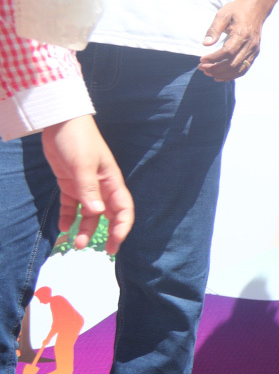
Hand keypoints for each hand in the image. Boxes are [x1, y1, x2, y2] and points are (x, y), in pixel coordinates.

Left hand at [39, 115, 133, 253]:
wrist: (59, 122)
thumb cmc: (78, 140)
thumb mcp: (83, 164)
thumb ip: (88, 189)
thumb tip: (96, 212)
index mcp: (111, 181)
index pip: (123, 209)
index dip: (122, 227)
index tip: (115, 243)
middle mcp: (101, 187)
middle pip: (108, 215)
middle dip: (106, 234)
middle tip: (100, 252)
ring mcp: (85, 186)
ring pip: (88, 213)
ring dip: (84, 229)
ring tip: (76, 244)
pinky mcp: (69, 183)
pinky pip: (70, 205)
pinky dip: (67, 217)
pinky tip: (63, 228)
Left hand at [199, 0, 269, 79]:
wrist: (256, 8)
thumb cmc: (238, 10)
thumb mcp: (223, 15)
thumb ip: (214, 30)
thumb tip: (205, 44)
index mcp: (242, 34)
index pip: (227, 52)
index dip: (213, 58)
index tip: (201, 60)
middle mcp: (250, 45)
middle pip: (233, 64)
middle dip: (216, 68)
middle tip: (202, 68)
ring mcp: (254, 50)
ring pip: (239, 69)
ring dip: (223, 74)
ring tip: (209, 73)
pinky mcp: (255, 52)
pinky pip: (244, 68)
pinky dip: (233, 75)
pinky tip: (221, 76)